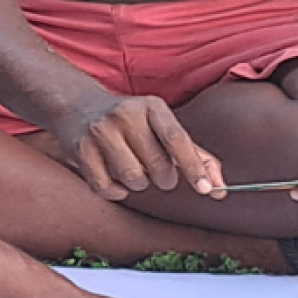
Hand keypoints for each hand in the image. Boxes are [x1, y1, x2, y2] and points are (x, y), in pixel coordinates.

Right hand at [53, 92, 223, 202]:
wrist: (78, 105)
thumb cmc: (134, 123)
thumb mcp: (164, 127)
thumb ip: (195, 155)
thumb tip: (220, 188)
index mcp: (153, 106)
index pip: (177, 139)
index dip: (194, 166)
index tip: (207, 190)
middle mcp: (126, 115)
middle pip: (157, 164)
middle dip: (165, 178)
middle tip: (161, 174)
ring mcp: (100, 131)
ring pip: (133, 178)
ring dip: (140, 184)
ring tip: (136, 169)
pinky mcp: (81, 150)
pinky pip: (107, 187)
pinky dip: (117, 191)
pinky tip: (116, 178)